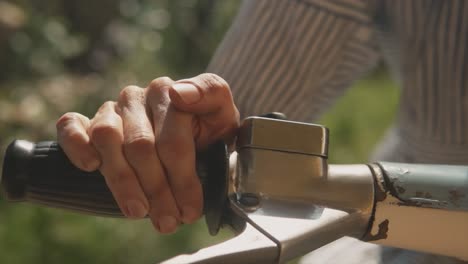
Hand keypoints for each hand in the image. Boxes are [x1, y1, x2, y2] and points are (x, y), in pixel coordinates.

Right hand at [56, 73, 239, 233]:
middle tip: (168, 221)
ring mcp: (111, 108)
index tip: (190, 209)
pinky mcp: (88, 121)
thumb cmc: (207, 128)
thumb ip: (210, 95)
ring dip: (122, 180)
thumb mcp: (222, 115)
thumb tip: (180, 92)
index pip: (172, 138)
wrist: (190, 134)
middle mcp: (138, 96)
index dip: (182, 179)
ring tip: (137, 211)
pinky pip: (70, 126)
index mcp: (170, 92)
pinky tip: (90, 166)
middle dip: (157, 190)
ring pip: (107, 139)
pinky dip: (76, 145)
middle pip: (141, 145)